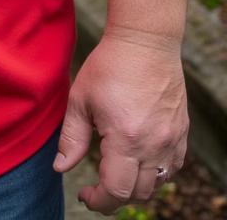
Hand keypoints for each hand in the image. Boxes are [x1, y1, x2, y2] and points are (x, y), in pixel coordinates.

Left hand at [52, 27, 188, 214]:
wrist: (145, 41)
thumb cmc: (109, 66)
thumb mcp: (81, 99)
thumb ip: (71, 138)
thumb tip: (61, 167)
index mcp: (126, 138)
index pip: (116, 191)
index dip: (99, 201)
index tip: (85, 195)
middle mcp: (154, 144)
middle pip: (138, 193)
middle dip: (114, 196)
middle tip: (97, 186)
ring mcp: (172, 139)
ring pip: (157, 184)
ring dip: (135, 186)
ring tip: (116, 171)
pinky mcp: (182, 132)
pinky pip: (172, 168)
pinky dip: (156, 174)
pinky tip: (139, 160)